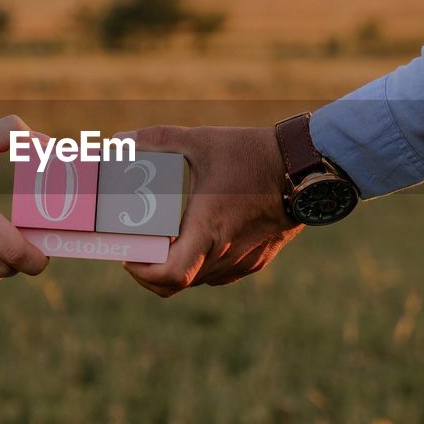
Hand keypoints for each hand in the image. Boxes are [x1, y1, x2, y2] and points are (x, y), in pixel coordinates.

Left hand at [123, 125, 301, 296]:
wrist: (304, 167)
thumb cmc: (252, 154)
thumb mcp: (200, 140)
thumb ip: (157, 140)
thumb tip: (118, 141)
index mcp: (209, 229)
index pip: (171, 275)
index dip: (143, 274)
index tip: (130, 256)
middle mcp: (225, 253)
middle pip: (178, 283)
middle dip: (152, 269)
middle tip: (139, 246)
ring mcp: (243, 261)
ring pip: (198, 280)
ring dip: (178, 266)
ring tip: (164, 241)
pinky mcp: (256, 260)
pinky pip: (218, 275)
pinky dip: (200, 264)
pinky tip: (196, 237)